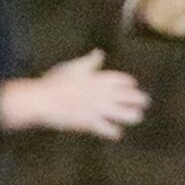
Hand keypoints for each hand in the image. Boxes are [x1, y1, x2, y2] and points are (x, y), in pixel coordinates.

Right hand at [28, 49, 147, 139]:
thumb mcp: (74, 67)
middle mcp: (105, 94)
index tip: (132, 86)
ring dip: (133, 117)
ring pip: (129, 115)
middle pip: (133, 97)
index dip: (131, 84)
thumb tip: (99, 52)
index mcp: (101, 79)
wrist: (42, 99)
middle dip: (140, 100)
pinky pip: (111, 131)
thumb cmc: (55, 81)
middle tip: (142, 103)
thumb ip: (90, 61)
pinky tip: (116, 133)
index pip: (125, 80)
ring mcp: (100, 109)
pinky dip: (114, 133)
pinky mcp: (93, 123)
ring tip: (135, 117)